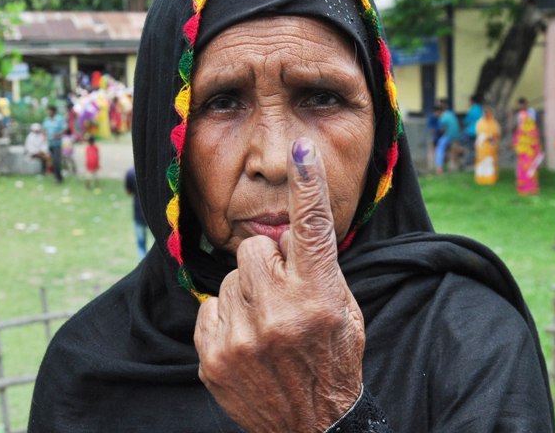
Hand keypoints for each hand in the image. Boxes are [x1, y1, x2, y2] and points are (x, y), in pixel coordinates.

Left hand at [194, 138, 364, 432]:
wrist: (313, 426)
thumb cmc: (332, 361)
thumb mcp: (344, 312)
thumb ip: (318, 268)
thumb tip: (287, 231)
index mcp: (319, 298)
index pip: (312, 229)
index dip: (308, 185)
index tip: (302, 150)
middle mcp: (279, 314)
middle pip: (256, 247)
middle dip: (269, 263)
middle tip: (285, 295)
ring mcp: (242, 338)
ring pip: (232, 277)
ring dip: (248, 293)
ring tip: (268, 326)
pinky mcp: (214, 357)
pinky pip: (210, 306)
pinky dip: (227, 317)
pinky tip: (247, 340)